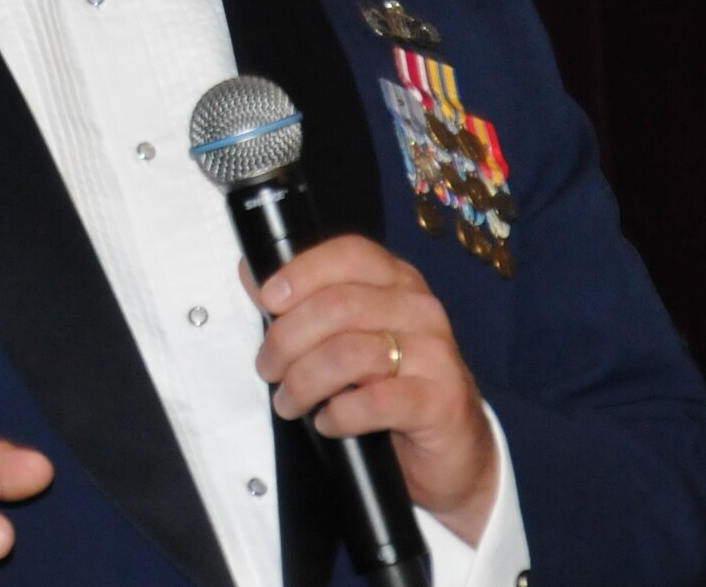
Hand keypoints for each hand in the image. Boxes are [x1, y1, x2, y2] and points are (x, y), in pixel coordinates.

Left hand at [246, 235, 496, 543]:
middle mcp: (420, 309)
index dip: (302, 271)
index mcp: (397, 283)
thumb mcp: (348, 338)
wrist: (454, 449)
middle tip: (267, 368)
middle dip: (288, 339)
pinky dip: (340, 413)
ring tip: (289, 402)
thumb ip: (304, 305)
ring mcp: (436, 354)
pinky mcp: (441, 401)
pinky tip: (328, 422)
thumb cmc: (392, 387)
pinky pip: (376, 401)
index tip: (267, 300)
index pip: (349, 254)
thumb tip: (251, 273)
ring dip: (304, 380)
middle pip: (340, 306)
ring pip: (352, 353)